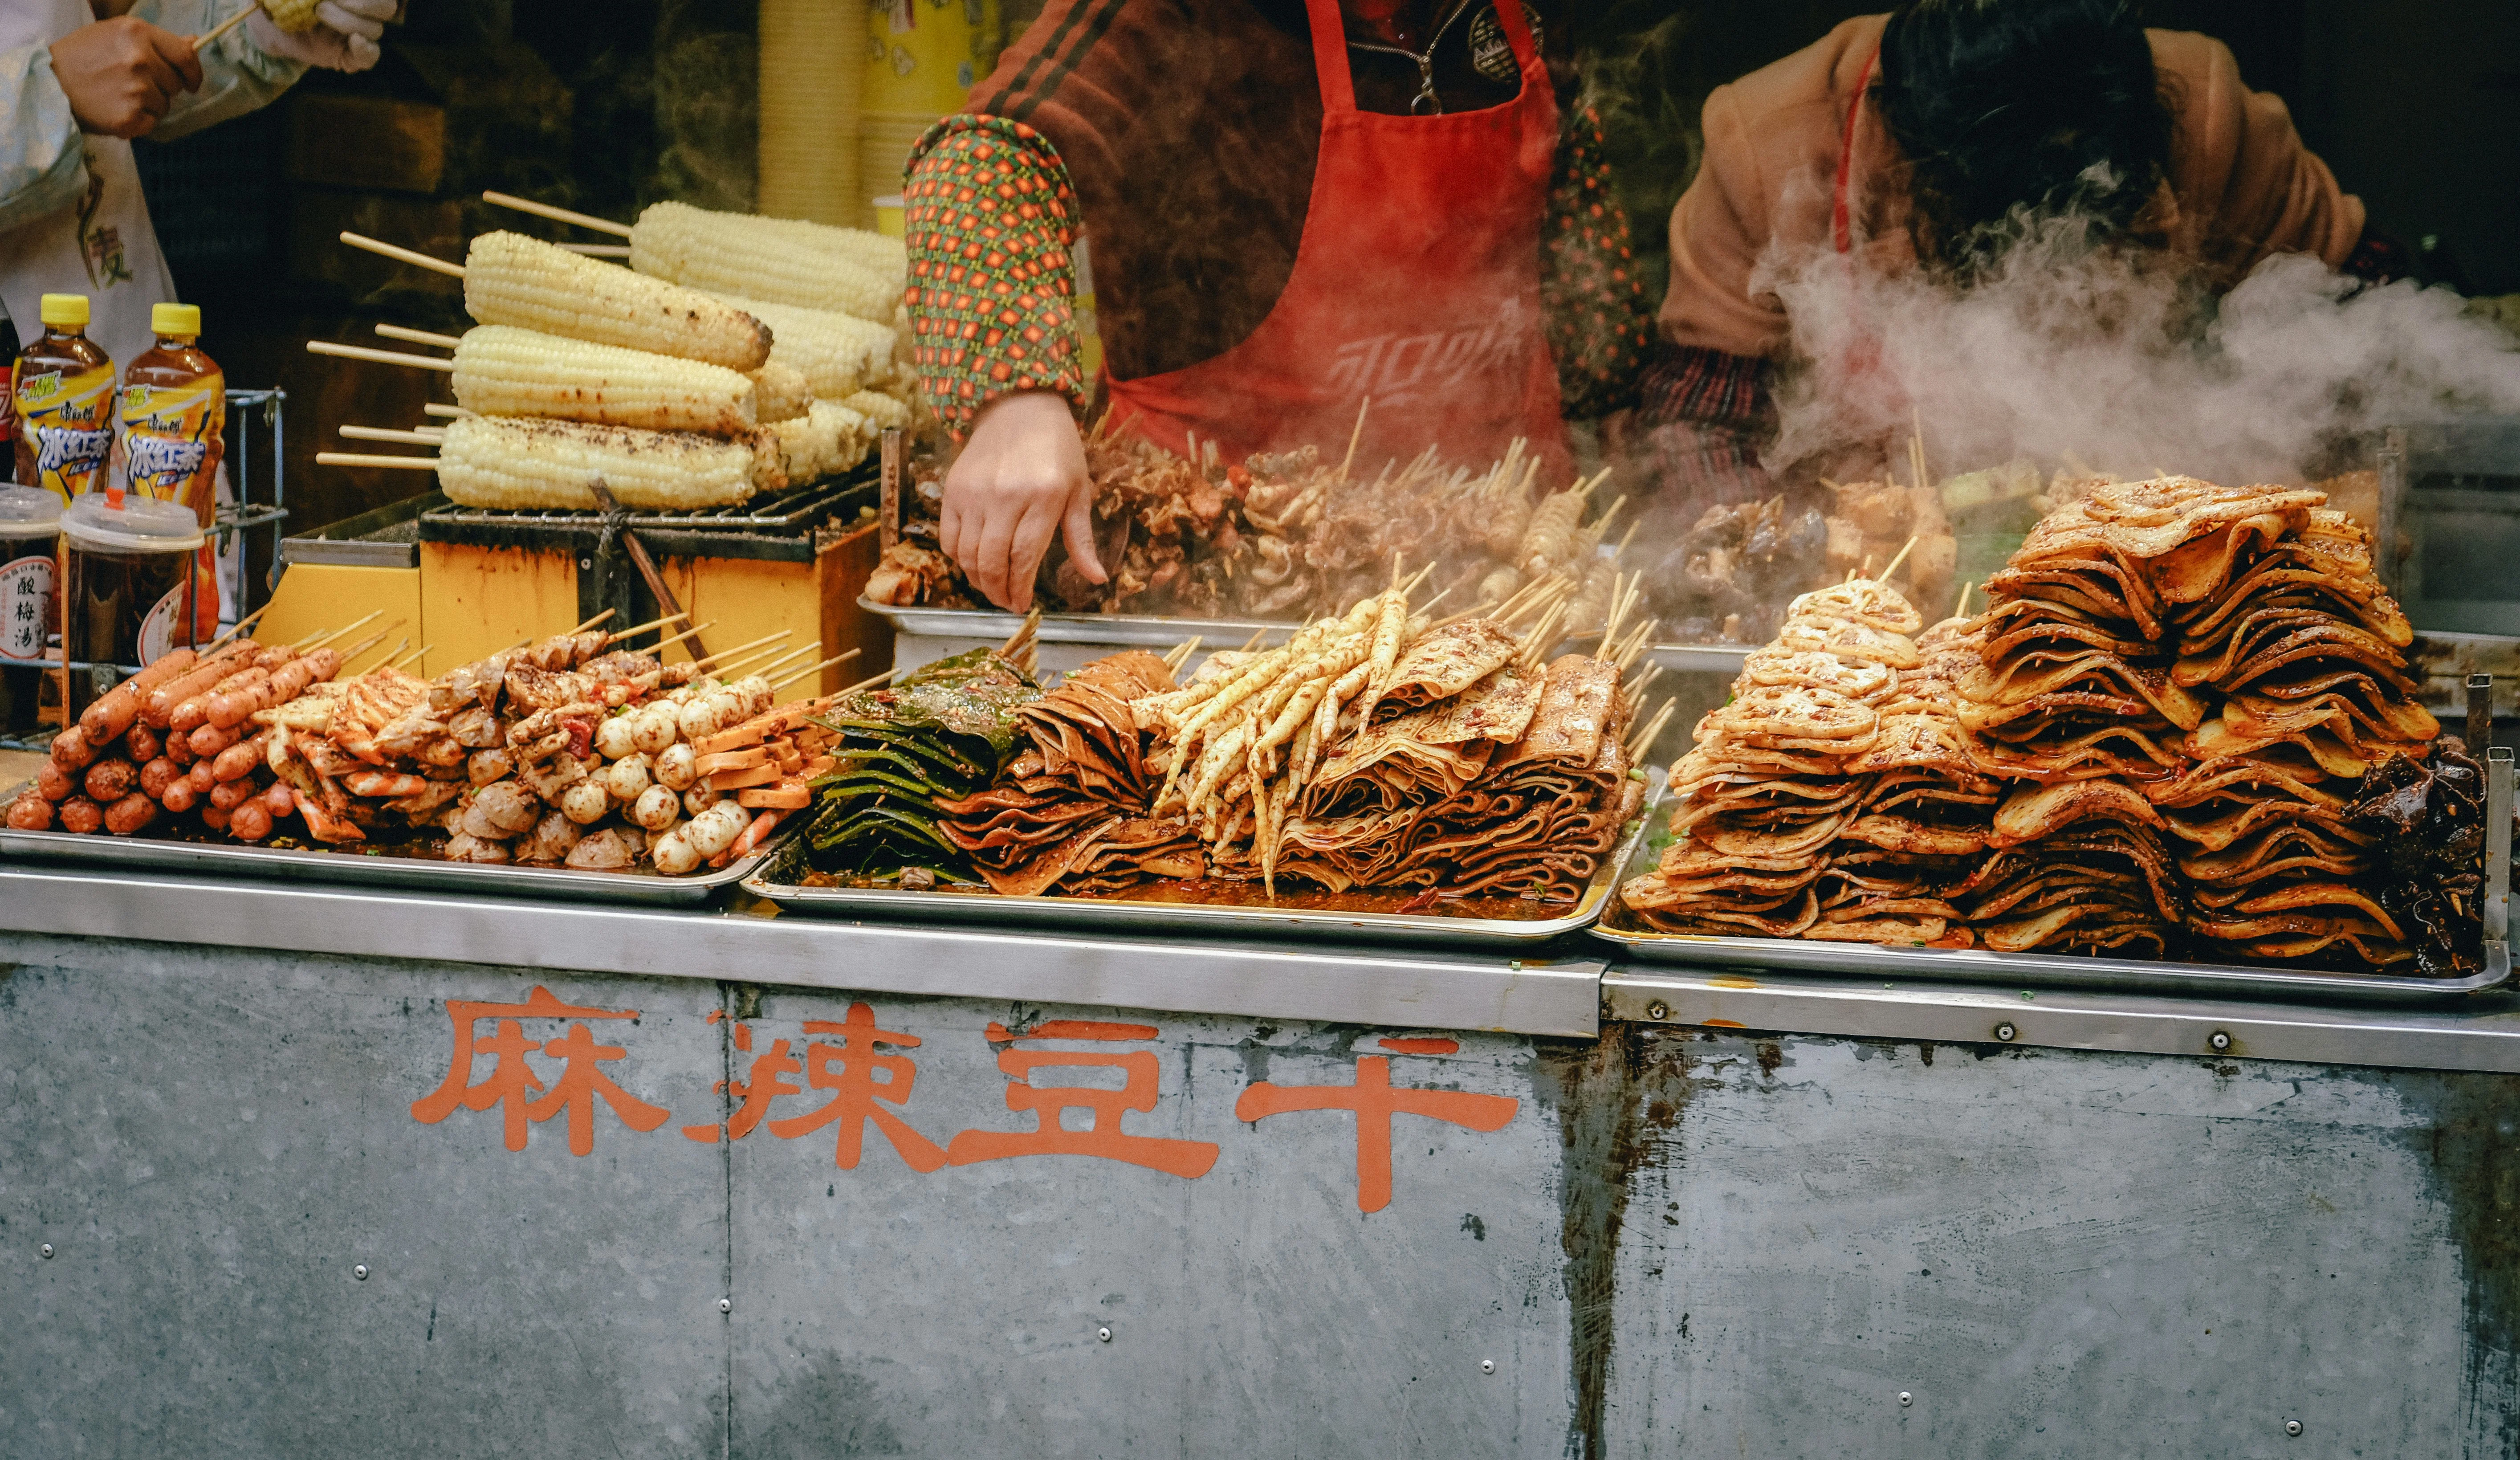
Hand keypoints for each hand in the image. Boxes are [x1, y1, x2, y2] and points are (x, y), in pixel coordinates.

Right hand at [49, 17, 200, 138]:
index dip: (193, 72)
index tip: (191, 82)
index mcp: (137, 33)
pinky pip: (151, 123)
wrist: (48, 83)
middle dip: (161, 87)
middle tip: (130, 84)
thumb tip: (193, 43)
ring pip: (164, 105)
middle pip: (175, 83)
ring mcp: (136, 90)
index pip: (186, 56)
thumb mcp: (115, 36)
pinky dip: (138, 121)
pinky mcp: (129, 117)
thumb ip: (156, 41)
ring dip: (148, 105)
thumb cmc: (82, 56)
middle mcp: (139, 60)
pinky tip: (115, 109)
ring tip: (118, 95)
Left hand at [246, 0, 393, 71]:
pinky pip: (370, 57)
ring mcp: (357, 33)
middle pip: (386, 7)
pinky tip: (353, 41)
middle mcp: (361, 10)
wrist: (267, 22)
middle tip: (328, 0)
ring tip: (318, 12)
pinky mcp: (349, 55)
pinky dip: (365, 49)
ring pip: (374, 29)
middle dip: (362, 3)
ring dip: (347, 20)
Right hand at [939, 391, 1103, 612]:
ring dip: (978, 580)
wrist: (1019, 409)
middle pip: (993, 561)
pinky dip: (958, 558)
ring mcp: (975, 493)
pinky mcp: (953, 490)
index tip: (1023, 604)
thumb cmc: (1057, 452)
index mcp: (1043, 498)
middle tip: (1006, 602)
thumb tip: (1097, 579)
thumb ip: (1081, 539)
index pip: (1024, 556)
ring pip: (967, 554)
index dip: (1021, 588)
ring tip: (991, 588)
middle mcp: (1006, 496)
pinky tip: (973, 563)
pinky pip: (948, 538)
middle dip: (998, 591)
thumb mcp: (1078, 492)